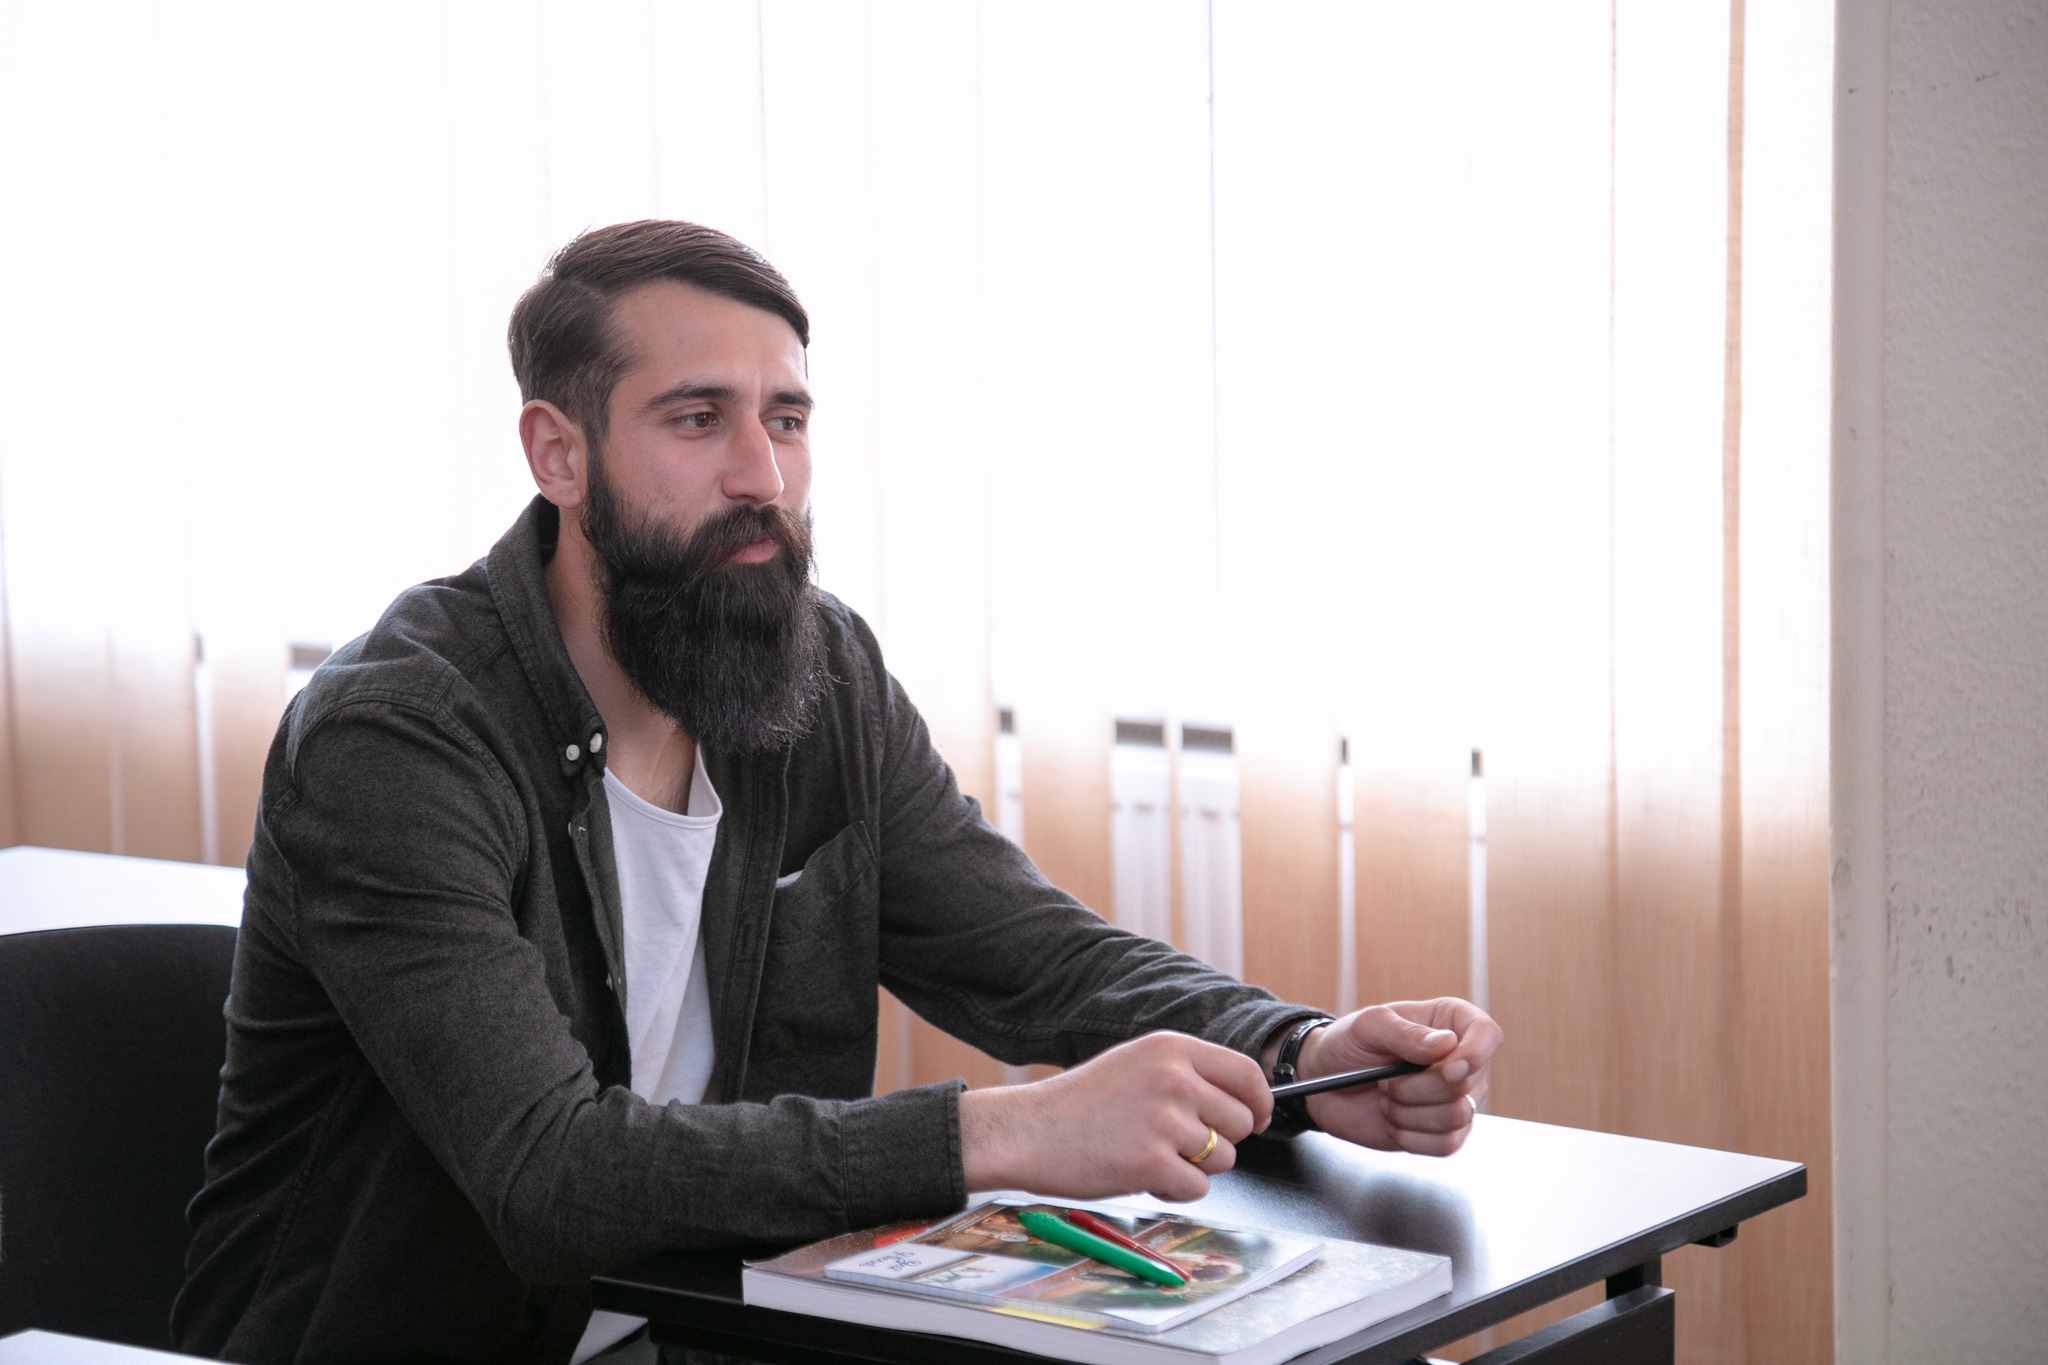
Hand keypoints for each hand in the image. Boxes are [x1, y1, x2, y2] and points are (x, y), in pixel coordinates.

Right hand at [959, 1032, 1270, 1202]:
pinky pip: (1197, 1188)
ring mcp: (1164, 1121)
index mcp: (1172, 1049)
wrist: (1028, 1131)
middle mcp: (1174, 1079)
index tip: (1256, 1119)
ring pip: (1223, 1158)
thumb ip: (1186, 1074)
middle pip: (1242, 1122)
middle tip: (1181, 1144)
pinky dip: (1175, 1191)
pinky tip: (1142, 1176)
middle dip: (1221, 1141)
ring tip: (1151, 1155)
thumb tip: (1242, 1102)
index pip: (1247, 1074)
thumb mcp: (1136, 1064)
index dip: (1259, 1103)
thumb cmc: (1079, 1103)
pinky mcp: (1151, 1162)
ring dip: (1195, 1167)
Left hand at [1288, 999, 1501, 1156]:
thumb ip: (1405, 1034)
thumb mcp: (1368, 1026)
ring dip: (1409, 1113)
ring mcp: (1456, 1099)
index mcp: (1450, 1022)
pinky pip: (1446, 1145)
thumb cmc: (1348, 1044)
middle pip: (1467, 1084)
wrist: (1325, 1083)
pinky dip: (1411, 1137)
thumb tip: (1447, 1046)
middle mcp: (1460, 1061)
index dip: (1476, 1054)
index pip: (1488, 1035)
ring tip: (1386, 1098)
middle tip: (1384, 1080)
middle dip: (1417, 1088)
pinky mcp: (1444, 1132)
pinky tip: (1392, 1121)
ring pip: (1458, 1118)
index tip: (1448, 1068)